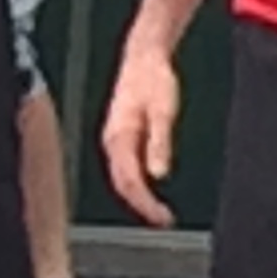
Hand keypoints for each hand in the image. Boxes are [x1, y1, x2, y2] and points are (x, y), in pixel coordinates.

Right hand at [101, 42, 181, 227]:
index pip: (129, 180)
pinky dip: (136, 184)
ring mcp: (114, 139)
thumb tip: (158, 173)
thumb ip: (159, 142)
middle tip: (164, 221)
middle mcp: (112, 140)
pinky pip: (124, 168)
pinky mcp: (121, 136)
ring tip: (159, 212)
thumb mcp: (163, 109)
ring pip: (121, 178)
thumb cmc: (153, 78)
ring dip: (138, 197)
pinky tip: (150, 190)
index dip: (145, 203)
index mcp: (119, 136)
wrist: (143, 56)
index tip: (162, 218)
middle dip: (141, 206)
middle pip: (121, 183)